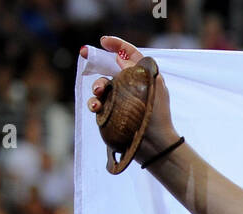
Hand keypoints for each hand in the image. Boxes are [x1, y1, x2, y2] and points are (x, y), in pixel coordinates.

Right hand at [80, 36, 178, 162]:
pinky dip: (94, 103)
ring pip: (102, 86)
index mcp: (143, 77)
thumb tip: (122, 57)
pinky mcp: (111, 113)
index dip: (117, 45)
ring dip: (97, 86)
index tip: (103, 41)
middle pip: (110, 69)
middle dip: (99, 64)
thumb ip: (136, 69)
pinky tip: (96, 107)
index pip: (130, 54)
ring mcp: (120, 100)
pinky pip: (98, 103)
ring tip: (99, 93)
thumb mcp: (151, 86)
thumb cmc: (157, 114)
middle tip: (86, 57)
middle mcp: (130, 86)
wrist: (154, 143)